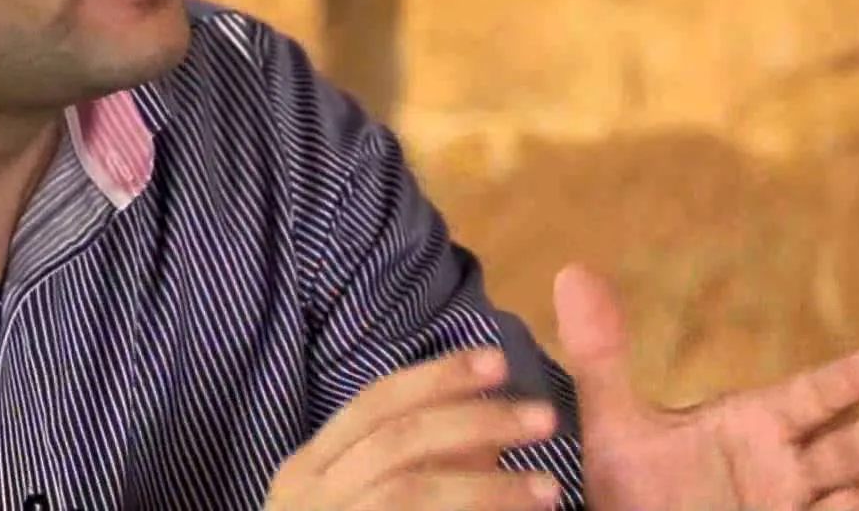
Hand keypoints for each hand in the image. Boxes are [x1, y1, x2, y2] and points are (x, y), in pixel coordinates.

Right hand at [266, 347, 566, 509]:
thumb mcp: (355, 501)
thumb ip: (406, 464)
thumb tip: (481, 425)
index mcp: (308, 470)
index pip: (375, 403)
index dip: (438, 377)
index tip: (500, 362)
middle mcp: (308, 498)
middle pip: (397, 441)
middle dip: (475, 422)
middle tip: (545, 418)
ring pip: (407, 491)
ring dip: (485, 487)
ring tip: (551, 488)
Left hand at [556, 263, 858, 510]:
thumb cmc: (638, 488)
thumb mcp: (615, 426)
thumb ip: (602, 356)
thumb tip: (570, 271)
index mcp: (757, 429)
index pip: (813, 399)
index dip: (852, 381)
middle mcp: (785, 475)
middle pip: (845, 454)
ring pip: (840, 507)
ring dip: (851, 505)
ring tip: (851, 498)